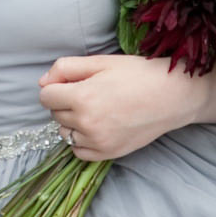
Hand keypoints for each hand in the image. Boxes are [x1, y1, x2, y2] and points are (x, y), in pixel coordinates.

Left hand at [38, 54, 215, 163]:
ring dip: (72, 121)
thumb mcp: (100, 62)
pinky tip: (96, 126)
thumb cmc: (138, 74)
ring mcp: (98, 142)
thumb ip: (66, 68)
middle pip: (55, 113)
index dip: (55, 86)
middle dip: (64, 102)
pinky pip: (78, 152)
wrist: (172, 96)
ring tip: (95, 108)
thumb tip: (42, 82)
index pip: (45, 96)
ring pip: (65, 133)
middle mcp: (87, 123)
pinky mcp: (109, 154)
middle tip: (89, 91)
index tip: (70, 82)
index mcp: (82, 97)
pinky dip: (81, 140)